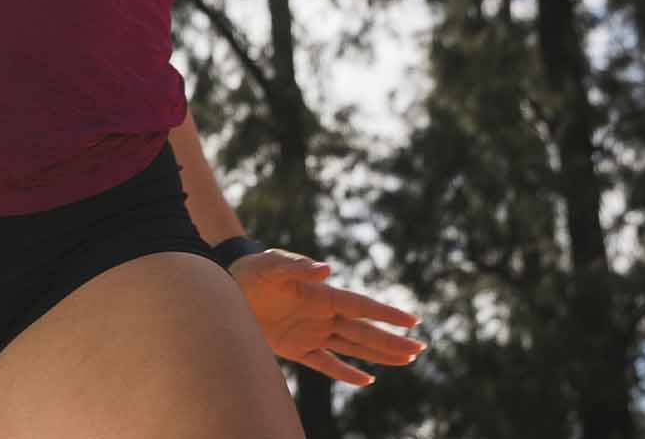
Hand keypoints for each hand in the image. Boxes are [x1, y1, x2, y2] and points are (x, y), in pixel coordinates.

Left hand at [228, 247, 426, 386]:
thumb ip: (296, 266)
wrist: (226, 287)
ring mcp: (311, 332)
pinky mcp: (295, 348)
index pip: (360, 306)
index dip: (385, 314)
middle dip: (391, 340)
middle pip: (363, 330)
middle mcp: (321, 315)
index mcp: (321, 295)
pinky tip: (367, 380)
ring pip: (352, 347)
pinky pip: (325, 363)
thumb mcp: (270, 264)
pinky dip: (345, 372)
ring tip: (406, 360)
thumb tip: (326, 269)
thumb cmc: (250, 270)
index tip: (412, 321)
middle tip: (419, 348)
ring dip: (378, 354)